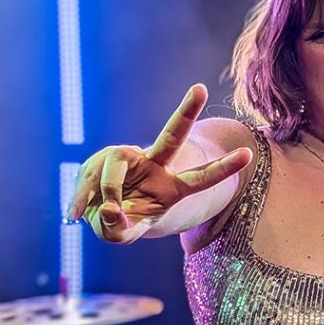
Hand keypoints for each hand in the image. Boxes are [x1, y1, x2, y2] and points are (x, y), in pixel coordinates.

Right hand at [67, 84, 252, 242]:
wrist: (100, 214)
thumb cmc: (120, 224)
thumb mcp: (120, 236)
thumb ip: (118, 228)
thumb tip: (111, 208)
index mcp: (172, 188)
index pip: (201, 178)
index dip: (223, 168)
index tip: (248, 154)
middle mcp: (155, 166)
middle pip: (173, 136)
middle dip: (186, 112)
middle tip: (200, 88)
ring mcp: (130, 158)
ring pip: (115, 164)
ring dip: (106, 191)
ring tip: (100, 214)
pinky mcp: (105, 159)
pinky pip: (91, 177)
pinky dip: (82, 199)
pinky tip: (75, 214)